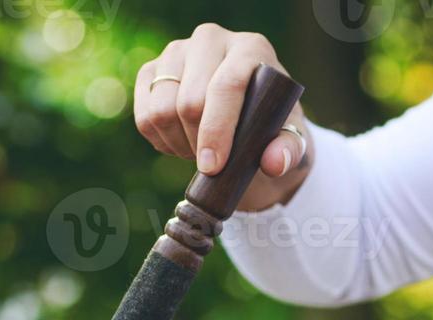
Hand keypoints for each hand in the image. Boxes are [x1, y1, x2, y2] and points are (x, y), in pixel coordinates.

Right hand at [134, 24, 309, 211]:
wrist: (244, 117)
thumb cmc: (270, 126)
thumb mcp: (288, 139)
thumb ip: (289, 151)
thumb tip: (274, 164)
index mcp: (250, 48)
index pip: (226, 85)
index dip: (217, 129)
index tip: (213, 166)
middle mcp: (210, 40)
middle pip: (189, 102)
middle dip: (198, 143)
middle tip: (214, 163)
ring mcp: (176, 52)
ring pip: (161, 110)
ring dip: (178, 143)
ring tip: (199, 149)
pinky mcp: (151, 71)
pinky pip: (144, 116)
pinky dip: (160, 140)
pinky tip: (180, 141)